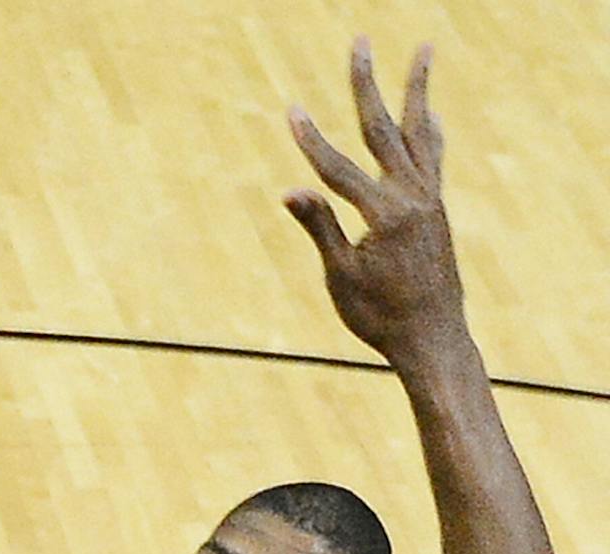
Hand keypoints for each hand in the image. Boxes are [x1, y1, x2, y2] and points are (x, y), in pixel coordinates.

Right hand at [285, 40, 465, 361]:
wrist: (433, 338)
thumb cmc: (379, 316)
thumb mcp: (342, 277)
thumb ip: (320, 228)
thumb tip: (291, 189)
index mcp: (386, 215)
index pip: (338, 169)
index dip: (310, 141)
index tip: (290, 110)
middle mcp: (414, 197)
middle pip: (384, 130)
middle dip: (367, 85)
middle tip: (360, 43)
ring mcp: (430, 199)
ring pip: (417, 133)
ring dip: (416, 91)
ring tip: (423, 51)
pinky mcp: (436, 208)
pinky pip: (433, 157)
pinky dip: (430, 131)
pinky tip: (428, 112)